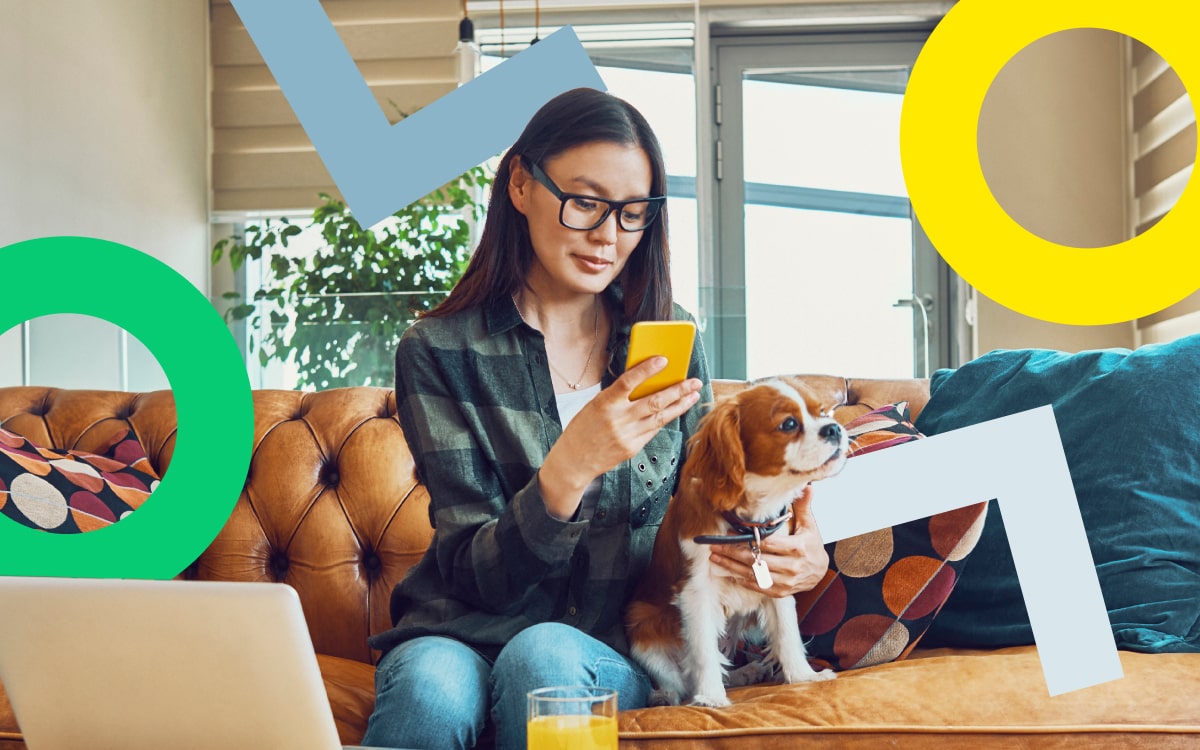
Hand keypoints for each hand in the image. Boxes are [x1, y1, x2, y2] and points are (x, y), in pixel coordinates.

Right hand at [539, 356, 702, 518]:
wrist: (574, 461)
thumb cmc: (583, 429)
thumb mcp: (595, 405)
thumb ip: (618, 396)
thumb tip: (643, 381)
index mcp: (604, 403)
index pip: (629, 381)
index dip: (647, 370)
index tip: (663, 360)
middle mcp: (618, 419)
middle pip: (654, 401)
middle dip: (677, 390)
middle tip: (693, 381)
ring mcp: (627, 435)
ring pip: (660, 417)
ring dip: (680, 405)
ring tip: (693, 395)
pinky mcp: (633, 448)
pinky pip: (653, 430)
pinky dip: (665, 418)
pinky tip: (676, 410)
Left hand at [708, 486, 828, 596]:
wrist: (821, 571)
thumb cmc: (812, 546)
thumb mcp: (809, 525)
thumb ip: (803, 507)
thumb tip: (806, 487)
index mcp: (797, 548)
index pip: (767, 543)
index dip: (747, 539)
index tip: (730, 534)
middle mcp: (791, 567)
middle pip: (756, 559)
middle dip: (732, 553)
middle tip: (715, 546)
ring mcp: (785, 581)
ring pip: (754, 574)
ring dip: (732, 566)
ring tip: (716, 558)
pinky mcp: (780, 591)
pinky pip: (758, 586)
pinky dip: (742, 580)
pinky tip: (729, 572)